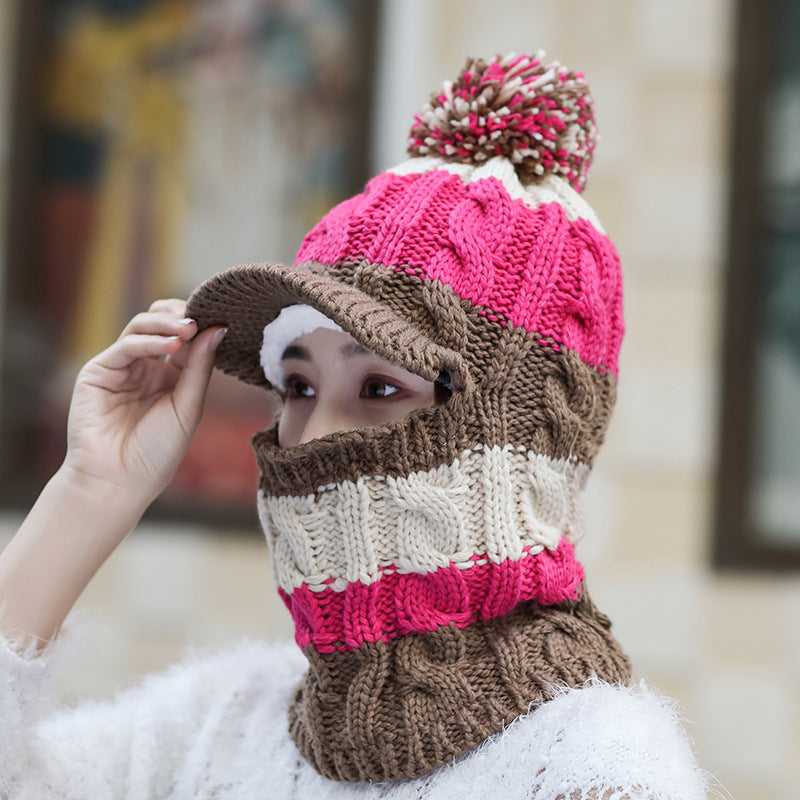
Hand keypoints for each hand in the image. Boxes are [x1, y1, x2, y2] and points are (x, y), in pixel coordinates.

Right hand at [62, 298, 226, 506]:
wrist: (120, 481)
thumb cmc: (157, 451)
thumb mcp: (188, 406)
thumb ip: (200, 367)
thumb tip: (219, 328)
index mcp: (171, 376)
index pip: (186, 339)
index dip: (202, 325)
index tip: (222, 317)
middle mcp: (146, 368)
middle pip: (162, 324)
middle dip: (182, 315)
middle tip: (202, 316)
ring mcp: (122, 367)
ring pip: (142, 326)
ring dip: (167, 323)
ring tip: (189, 328)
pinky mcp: (99, 371)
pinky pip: (126, 345)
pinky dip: (150, 340)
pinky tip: (171, 344)